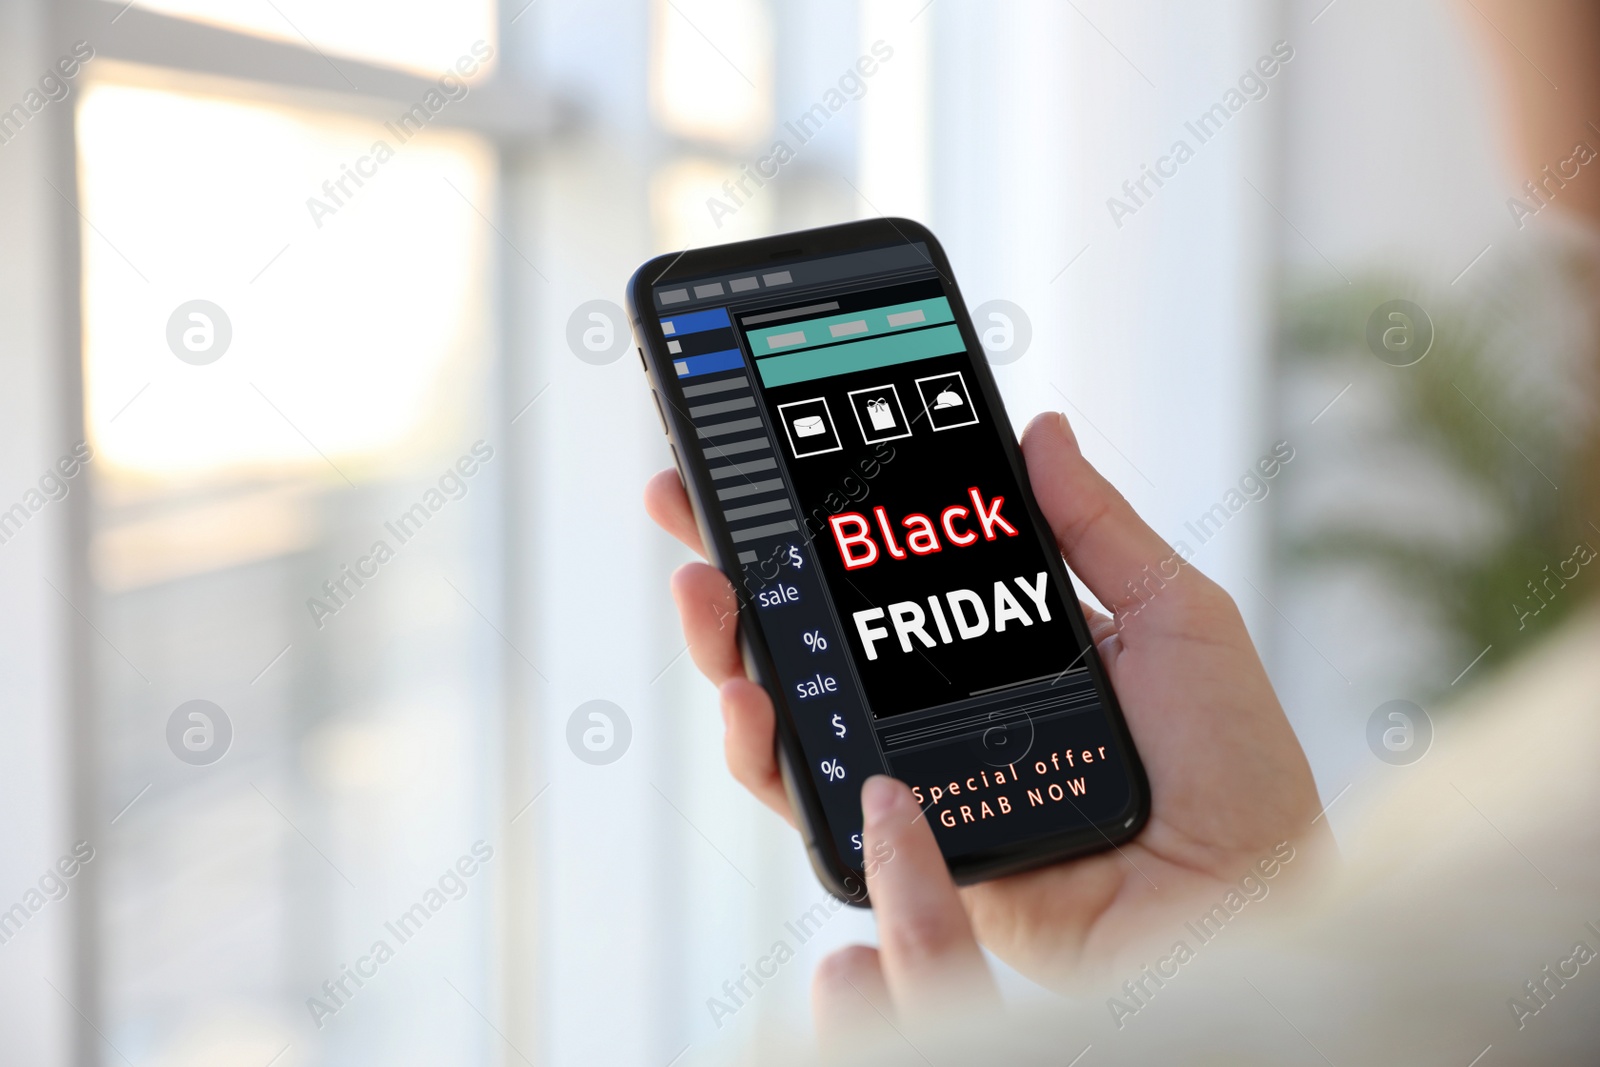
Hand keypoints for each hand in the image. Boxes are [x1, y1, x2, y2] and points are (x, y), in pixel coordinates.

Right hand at [645, 410, 1328, 1006]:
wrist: (1240, 898)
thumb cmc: (1231, 769)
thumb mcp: (1174, 618)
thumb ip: (1097, 530)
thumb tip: (1041, 430)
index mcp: (1001, 637)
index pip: (890, 564)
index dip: (823, 513)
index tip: (767, 452)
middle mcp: (944, 699)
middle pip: (818, 626)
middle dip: (742, 563)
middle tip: (688, 503)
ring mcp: (918, 769)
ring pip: (793, 706)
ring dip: (729, 646)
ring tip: (707, 593)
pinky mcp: (905, 842)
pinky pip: (813, 797)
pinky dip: (766, 751)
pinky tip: (754, 700)